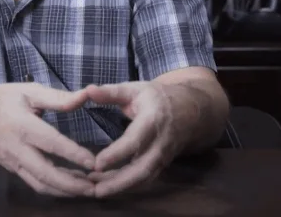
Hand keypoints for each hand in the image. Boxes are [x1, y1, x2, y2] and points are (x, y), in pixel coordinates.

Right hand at [0, 83, 97, 196]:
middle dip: (72, 184)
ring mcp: (14, 163)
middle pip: (45, 173)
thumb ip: (57, 97)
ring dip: (66, 191)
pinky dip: (56, 188)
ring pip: (41, 184)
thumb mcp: (26, 91)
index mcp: (22, 125)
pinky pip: (36, 183)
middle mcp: (17, 149)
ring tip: (89, 189)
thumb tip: (85, 96)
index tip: (93, 161)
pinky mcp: (14, 170)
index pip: (50, 143)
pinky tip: (73, 185)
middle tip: (96, 187)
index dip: (72, 153)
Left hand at [82, 81, 180, 197]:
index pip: (135, 141)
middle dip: (119, 182)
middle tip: (95, 190)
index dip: (116, 154)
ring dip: (121, 187)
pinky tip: (108, 187)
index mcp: (153, 120)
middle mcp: (161, 142)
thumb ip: (111, 92)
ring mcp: (163, 156)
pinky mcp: (162, 165)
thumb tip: (88, 90)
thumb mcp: (135, 89)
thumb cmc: (157, 97)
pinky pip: (146, 179)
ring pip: (144, 178)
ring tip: (97, 190)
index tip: (97, 163)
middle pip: (142, 168)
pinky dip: (128, 186)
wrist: (191, 110)